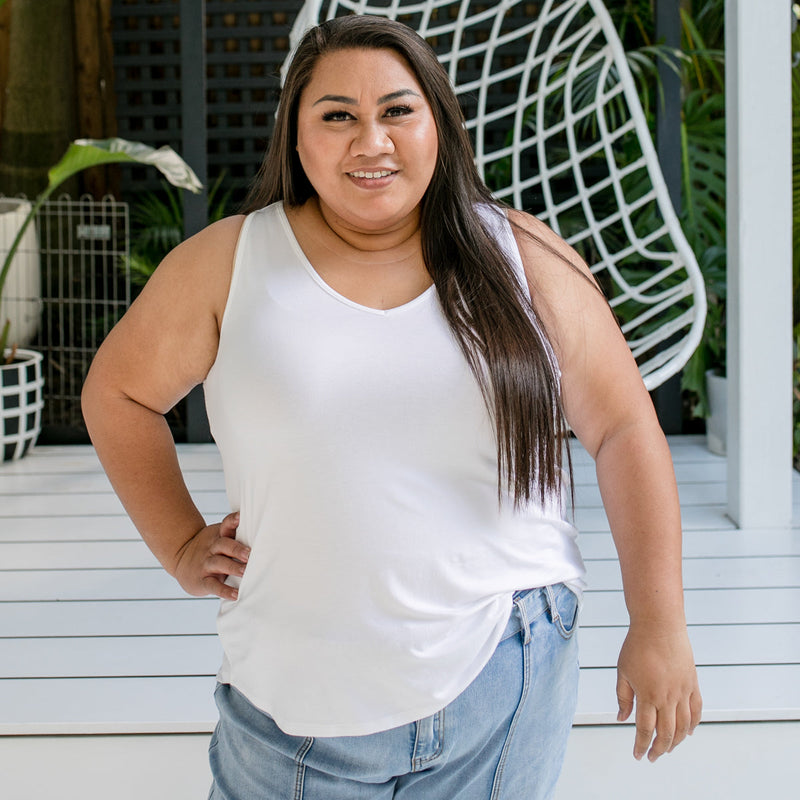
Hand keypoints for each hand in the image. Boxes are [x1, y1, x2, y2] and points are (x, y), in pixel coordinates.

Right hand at [173, 511, 249, 599]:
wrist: (180, 559)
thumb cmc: (210, 548)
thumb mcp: (218, 537)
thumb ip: (235, 534)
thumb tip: (264, 533)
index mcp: (219, 536)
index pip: (226, 525)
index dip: (233, 520)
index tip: (241, 517)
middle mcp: (212, 548)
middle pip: (224, 545)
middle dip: (237, 549)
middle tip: (249, 554)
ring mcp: (206, 564)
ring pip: (219, 563)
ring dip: (233, 567)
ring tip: (245, 572)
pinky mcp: (202, 580)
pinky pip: (213, 585)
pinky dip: (224, 591)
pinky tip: (235, 594)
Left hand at [616, 623, 701, 761]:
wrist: (659, 625)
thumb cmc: (637, 646)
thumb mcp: (623, 671)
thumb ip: (623, 697)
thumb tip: (622, 719)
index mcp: (647, 695)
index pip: (645, 729)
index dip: (641, 745)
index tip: (638, 755)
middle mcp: (667, 697)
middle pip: (666, 733)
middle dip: (659, 749)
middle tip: (652, 757)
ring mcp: (683, 691)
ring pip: (683, 726)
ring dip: (676, 741)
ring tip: (668, 749)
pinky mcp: (692, 683)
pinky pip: (696, 710)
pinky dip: (693, 724)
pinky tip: (688, 732)